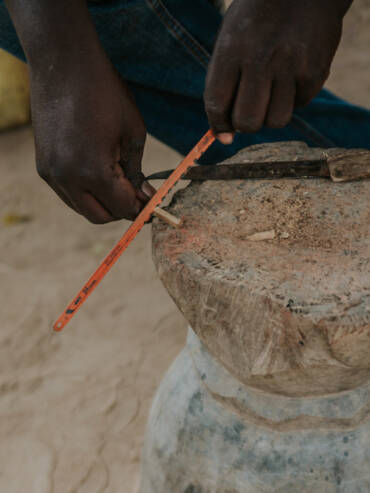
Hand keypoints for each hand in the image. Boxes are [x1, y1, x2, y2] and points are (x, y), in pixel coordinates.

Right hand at [30, 53, 153, 222]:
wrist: (63, 62)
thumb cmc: (104, 91)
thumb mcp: (133, 132)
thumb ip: (137, 170)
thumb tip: (143, 195)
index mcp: (93, 171)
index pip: (123, 208)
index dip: (141, 209)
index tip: (153, 205)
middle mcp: (68, 179)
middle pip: (100, 217)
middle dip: (121, 210)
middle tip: (137, 195)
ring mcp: (51, 174)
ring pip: (82, 208)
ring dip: (103, 203)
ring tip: (119, 181)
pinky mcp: (43, 165)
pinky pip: (68, 193)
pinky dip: (85, 192)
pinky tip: (98, 173)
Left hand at [205, 0, 350, 143]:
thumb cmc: (257, 21)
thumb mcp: (230, 41)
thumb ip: (222, 85)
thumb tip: (224, 135)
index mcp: (231, 50)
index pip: (217, 104)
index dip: (219, 125)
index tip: (224, 134)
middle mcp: (260, 59)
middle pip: (248, 121)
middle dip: (246, 124)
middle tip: (250, 111)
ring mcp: (290, 66)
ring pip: (275, 121)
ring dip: (271, 114)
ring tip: (272, 92)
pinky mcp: (314, 71)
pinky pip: (299, 105)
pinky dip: (293, 99)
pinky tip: (291, 76)